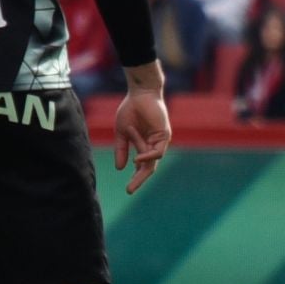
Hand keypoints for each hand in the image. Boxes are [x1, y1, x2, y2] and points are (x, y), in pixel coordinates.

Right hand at [113, 63, 170, 193]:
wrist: (139, 93)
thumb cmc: (131, 110)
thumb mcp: (122, 132)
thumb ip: (121, 150)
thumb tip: (119, 168)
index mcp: (144, 146)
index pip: (142, 167)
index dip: (136, 178)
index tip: (127, 190)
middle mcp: (153, 145)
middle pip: (149, 168)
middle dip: (139, 179)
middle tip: (129, 190)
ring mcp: (160, 141)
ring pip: (152, 160)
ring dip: (139, 159)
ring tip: (132, 158)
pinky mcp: (164, 135)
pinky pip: (158, 152)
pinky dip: (148, 157)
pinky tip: (137, 159)